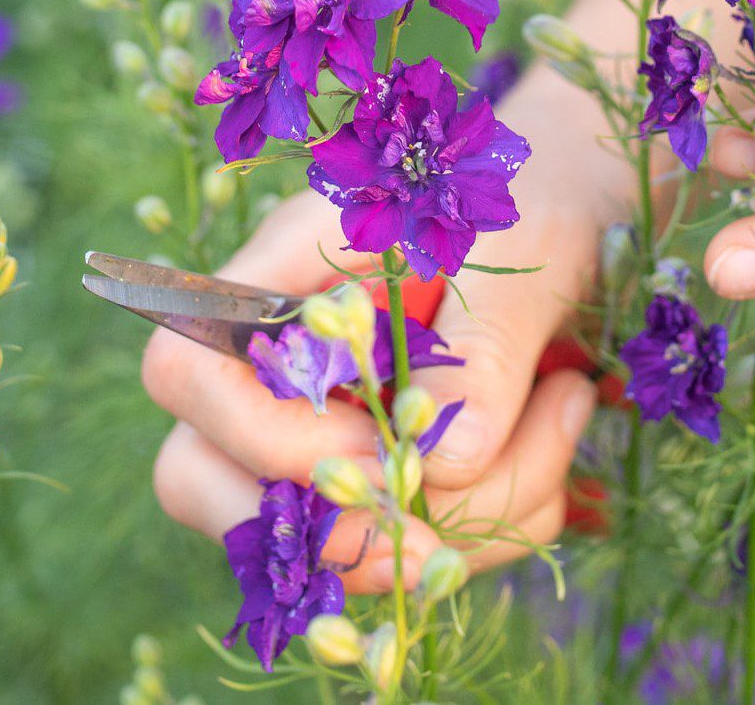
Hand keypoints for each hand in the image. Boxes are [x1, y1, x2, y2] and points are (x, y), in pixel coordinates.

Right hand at [142, 65, 629, 586]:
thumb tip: (443, 463)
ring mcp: (310, 420)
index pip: (185, 367)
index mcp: (284, 266)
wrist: (569, 211)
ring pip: (306, 534)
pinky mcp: (365, 472)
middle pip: (196, 475)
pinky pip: (385, 547)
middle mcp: (274, 350)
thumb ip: (485, 347)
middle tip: (439, 548)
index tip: (389, 452)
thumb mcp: (522, 256)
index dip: (269, 436)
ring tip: (559, 422)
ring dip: (443, 530)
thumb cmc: (534, 205)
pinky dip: (473, 537)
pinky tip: (552, 463)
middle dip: (325, 530)